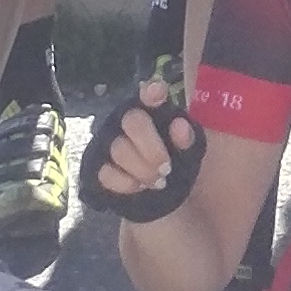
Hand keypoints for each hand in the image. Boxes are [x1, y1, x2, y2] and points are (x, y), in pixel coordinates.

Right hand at [81, 75, 206, 221]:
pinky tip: (140, 187)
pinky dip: (126, 184)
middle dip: (152, 148)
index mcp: (156, 111)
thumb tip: (180, 126)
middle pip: (133, 121)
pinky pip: (106, 173)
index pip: (151, 94)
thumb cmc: (178, 166)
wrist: (165, 198)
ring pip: (119, 149)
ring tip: (158, 182)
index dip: (152, 91)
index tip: (158, 93)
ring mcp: (111, 143)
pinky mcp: (99, 167)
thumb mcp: (191, 154)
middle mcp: (130, 121)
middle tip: (167, 168)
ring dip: (142, 170)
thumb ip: (188, 139)